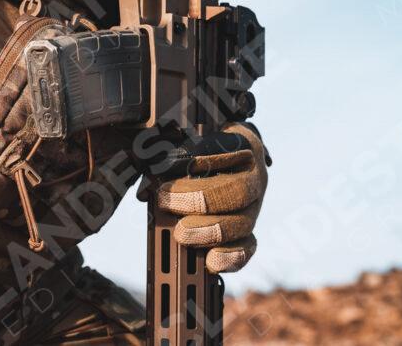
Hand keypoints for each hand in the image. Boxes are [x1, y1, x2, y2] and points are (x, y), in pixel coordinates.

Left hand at [143, 122, 269, 272]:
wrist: (220, 162)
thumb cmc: (194, 148)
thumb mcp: (180, 141)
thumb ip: (164, 153)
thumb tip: (146, 186)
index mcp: (243, 142)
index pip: (227, 147)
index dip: (198, 156)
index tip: (166, 163)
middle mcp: (255, 175)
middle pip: (237, 190)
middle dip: (199, 198)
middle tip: (166, 200)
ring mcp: (255, 206)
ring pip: (242, 223)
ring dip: (208, 231)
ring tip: (179, 233)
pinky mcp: (248, 233)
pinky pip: (247, 249)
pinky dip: (229, 257)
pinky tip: (209, 262)